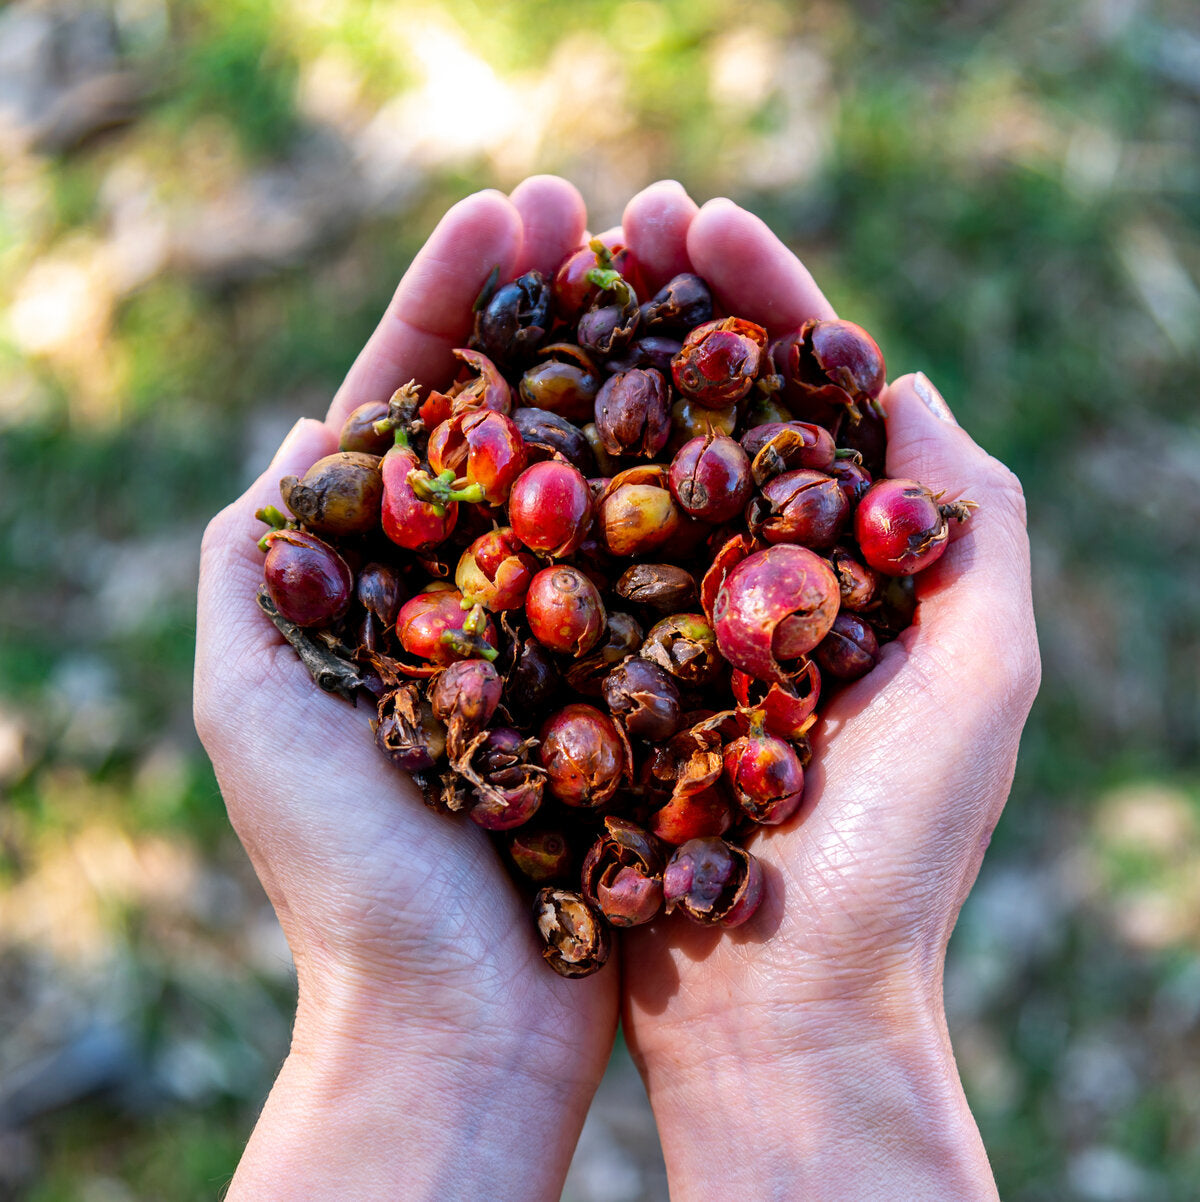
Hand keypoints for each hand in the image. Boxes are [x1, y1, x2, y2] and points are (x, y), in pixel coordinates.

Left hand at [194, 178, 617, 1201]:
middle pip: (519, 415)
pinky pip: (671, 564)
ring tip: (684, 269)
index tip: (515, 211)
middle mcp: (479, 584)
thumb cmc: (347, 874)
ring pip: (604, 472)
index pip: (415, 401)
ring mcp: (566, 627)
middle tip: (611, 208)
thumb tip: (310, 423)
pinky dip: (697, 483)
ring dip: (637, 370)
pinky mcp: (639, 682)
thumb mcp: (250, 699)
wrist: (465, 1020)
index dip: (456, 300)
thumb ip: (252, 560)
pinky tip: (734, 410)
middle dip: (557, 307)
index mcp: (383, 569)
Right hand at [614, 183, 1040, 1199]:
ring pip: (621, 479)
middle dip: (661, 313)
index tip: (701, 220)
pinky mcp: (594, 687)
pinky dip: (526, 499)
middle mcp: (753, 584)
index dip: (760, 300)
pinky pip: (555, 574)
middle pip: (704, 416)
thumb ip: (971, 520)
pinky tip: (485, 427)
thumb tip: (902, 381)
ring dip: (585, 381)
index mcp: (848, 565)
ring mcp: (666, 630)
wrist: (778, 1014)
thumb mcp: (979, 675)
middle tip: (608, 217)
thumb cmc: (890, 860)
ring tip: (539, 286)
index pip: (803, 396)